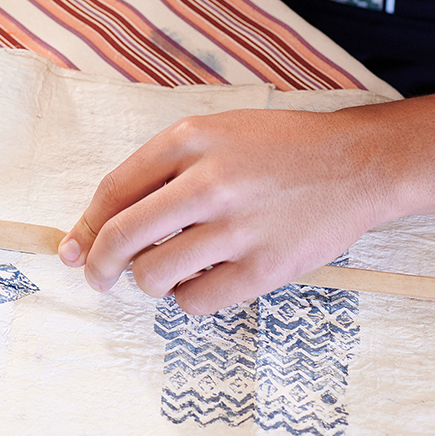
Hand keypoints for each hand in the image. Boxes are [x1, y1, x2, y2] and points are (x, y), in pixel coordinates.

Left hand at [56, 109, 398, 313]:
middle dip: (100, 266)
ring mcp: (237, 227)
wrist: (359, 164)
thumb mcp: (218, 133)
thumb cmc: (282, 149)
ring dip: (151, 281)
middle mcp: (209, 181)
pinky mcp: (264, 268)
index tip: (75, 248)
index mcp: (190, 140)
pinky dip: (188, 298)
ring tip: (172, 269)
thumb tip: (104, 224)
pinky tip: (204, 279)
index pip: (113, 191)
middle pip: (123, 237)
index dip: (86, 227)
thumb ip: (163, 169)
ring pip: (155, 275)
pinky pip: (196, 302)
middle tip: (100, 278)